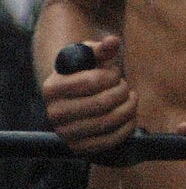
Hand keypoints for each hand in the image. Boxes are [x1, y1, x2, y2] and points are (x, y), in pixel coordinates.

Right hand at [43, 34, 135, 154]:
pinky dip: (127, 127)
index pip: (92, 81)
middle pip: (102, 103)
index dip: (112, 75)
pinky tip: (130, 115)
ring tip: (130, 98)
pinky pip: (110, 141)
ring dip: (128, 108)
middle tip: (125, 86)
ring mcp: (65, 133)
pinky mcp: (79, 147)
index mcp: (52, 88)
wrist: (78, 97)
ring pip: (108, 122)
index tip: (115, 73)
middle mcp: (53, 113)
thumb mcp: (91, 56)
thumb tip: (113, 41)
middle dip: (122, 91)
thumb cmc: (87, 71)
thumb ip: (102, 47)